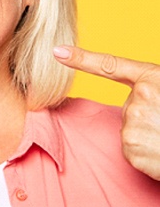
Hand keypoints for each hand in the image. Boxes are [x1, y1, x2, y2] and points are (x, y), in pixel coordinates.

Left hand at [54, 46, 159, 180]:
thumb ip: (151, 91)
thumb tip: (135, 100)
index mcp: (153, 78)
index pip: (111, 65)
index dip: (81, 58)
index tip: (57, 51)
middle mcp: (142, 96)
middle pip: (128, 108)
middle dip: (146, 118)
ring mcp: (135, 121)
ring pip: (128, 130)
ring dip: (147, 138)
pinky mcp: (132, 147)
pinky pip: (131, 150)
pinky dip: (146, 156)